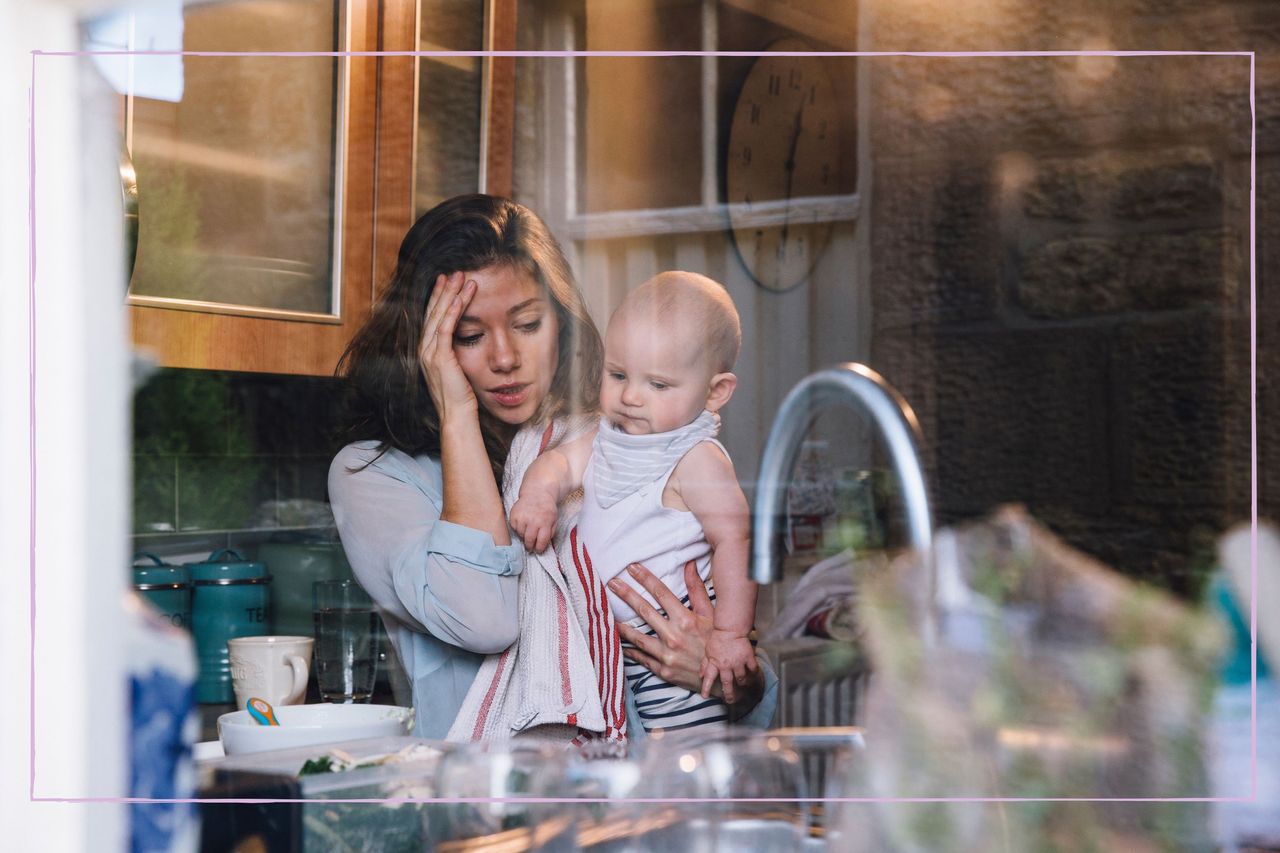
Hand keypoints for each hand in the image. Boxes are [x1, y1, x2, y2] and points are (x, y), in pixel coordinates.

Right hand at [418, 272, 478, 420]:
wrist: (457, 415)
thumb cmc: (461, 395)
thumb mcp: (457, 368)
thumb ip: (456, 351)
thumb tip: (466, 338)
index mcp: (427, 351)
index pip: (432, 318)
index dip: (439, 298)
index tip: (447, 282)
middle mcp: (424, 349)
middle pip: (433, 312)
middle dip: (444, 290)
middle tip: (454, 272)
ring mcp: (429, 353)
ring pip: (439, 316)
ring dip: (451, 295)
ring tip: (462, 277)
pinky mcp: (440, 357)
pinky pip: (446, 327)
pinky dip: (454, 310)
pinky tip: (461, 297)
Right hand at [508, 493, 557, 552]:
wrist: (537, 493)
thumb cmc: (547, 509)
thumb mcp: (554, 520)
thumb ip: (550, 533)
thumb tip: (543, 545)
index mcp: (545, 523)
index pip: (541, 541)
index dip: (539, 549)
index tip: (538, 550)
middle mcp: (532, 520)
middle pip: (529, 540)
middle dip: (530, 546)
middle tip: (530, 548)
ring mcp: (522, 517)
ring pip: (520, 535)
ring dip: (524, 536)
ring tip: (527, 531)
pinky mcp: (514, 515)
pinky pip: (514, 528)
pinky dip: (518, 528)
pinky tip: (523, 524)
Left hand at [610, 561, 763, 710]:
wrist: (723, 679)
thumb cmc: (718, 644)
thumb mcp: (711, 615)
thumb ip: (697, 590)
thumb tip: (690, 565)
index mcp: (686, 620)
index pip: (661, 593)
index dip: (645, 578)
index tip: (632, 567)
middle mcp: (674, 637)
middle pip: (645, 611)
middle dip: (627, 595)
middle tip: (612, 583)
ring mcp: (667, 656)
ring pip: (637, 637)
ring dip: (622, 625)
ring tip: (608, 616)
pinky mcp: (664, 671)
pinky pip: (642, 658)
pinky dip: (631, 651)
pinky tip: (621, 644)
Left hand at [700, 630, 757, 704]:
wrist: (730, 628)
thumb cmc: (717, 639)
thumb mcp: (708, 651)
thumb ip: (705, 664)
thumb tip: (700, 676)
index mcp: (715, 663)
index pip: (709, 678)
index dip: (706, 688)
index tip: (704, 697)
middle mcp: (726, 665)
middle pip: (727, 683)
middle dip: (728, 694)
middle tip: (730, 701)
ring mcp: (738, 662)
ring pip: (741, 678)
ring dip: (742, 683)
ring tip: (742, 685)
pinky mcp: (748, 657)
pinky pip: (753, 668)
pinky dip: (754, 672)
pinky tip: (753, 674)